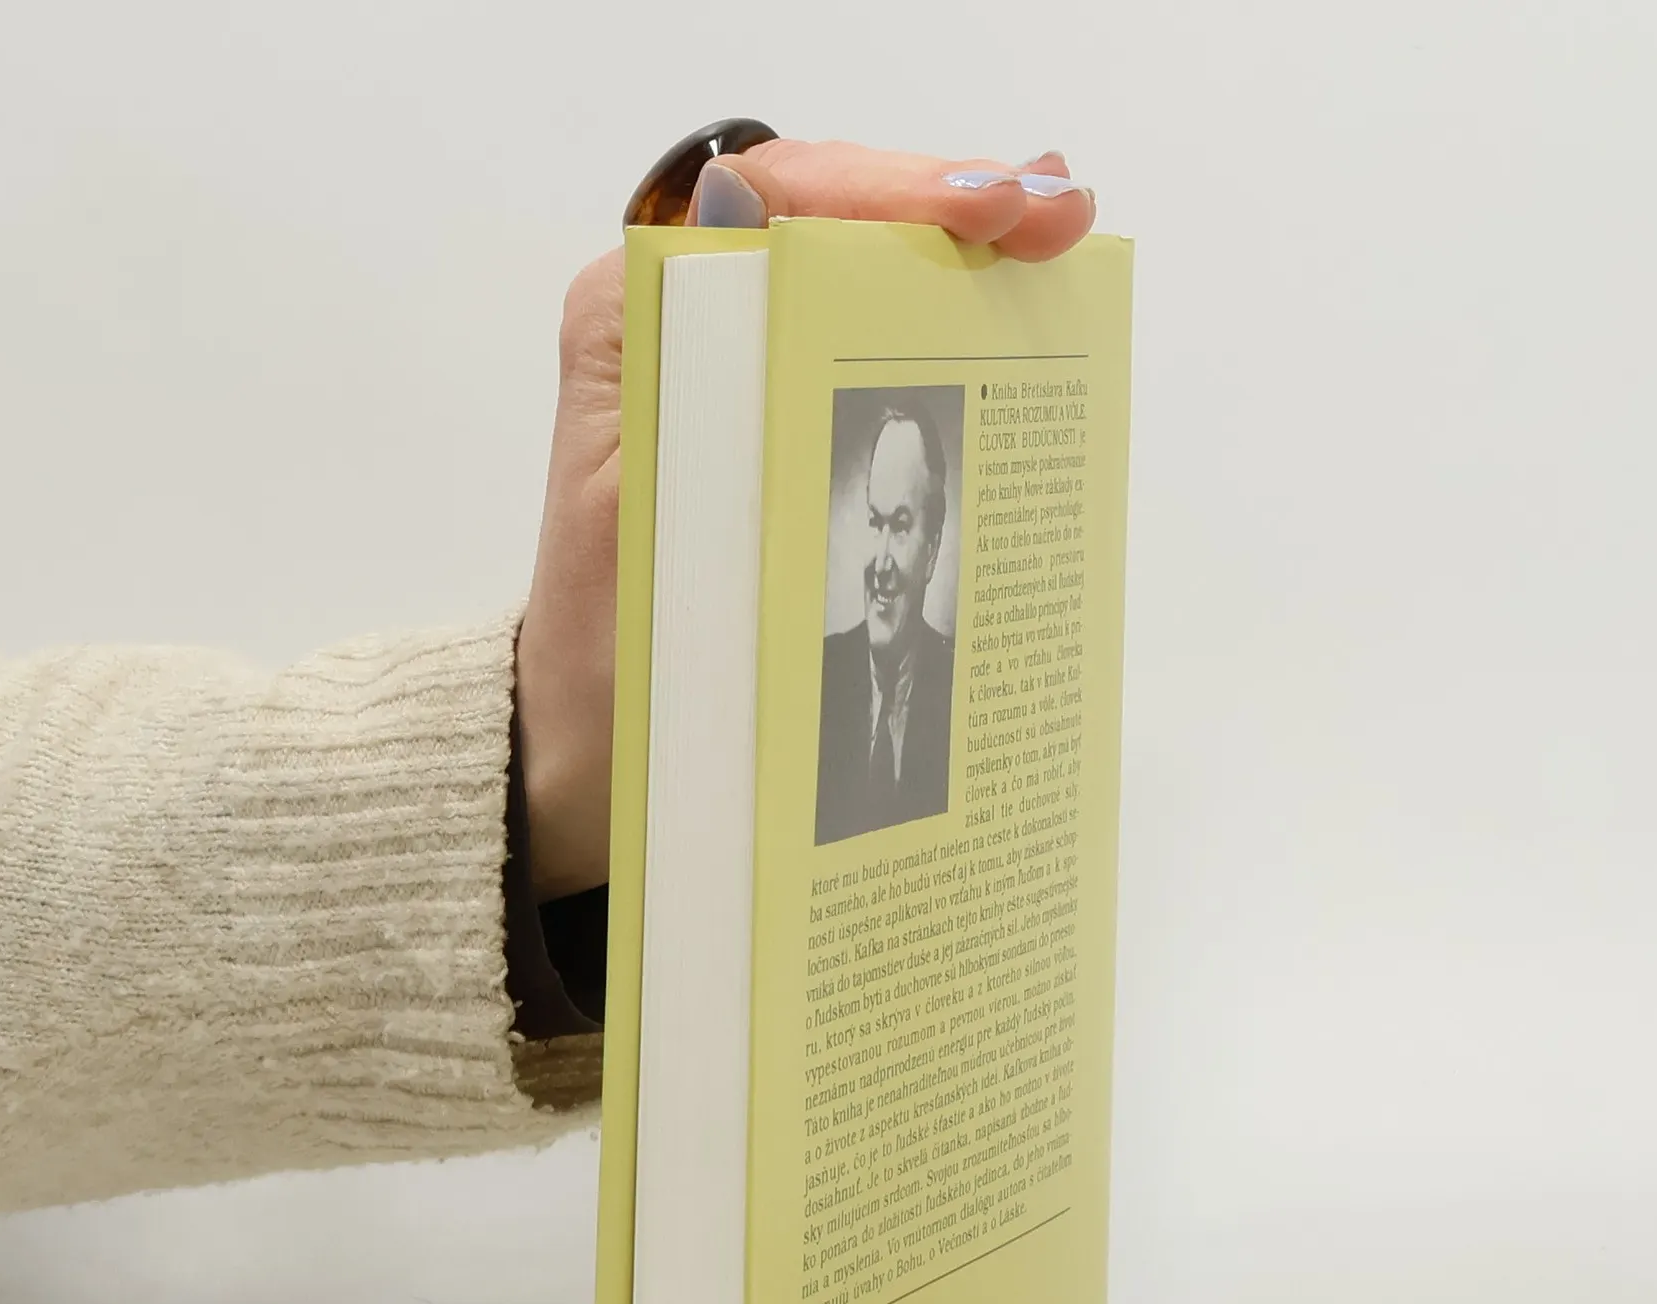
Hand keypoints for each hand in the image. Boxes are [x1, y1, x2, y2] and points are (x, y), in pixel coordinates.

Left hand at [514, 140, 1095, 901]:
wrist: (596, 763)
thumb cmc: (604, 660)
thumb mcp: (629, 512)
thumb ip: (678, 369)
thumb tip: (746, 208)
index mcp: (641, 326)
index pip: (776, 197)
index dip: (888, 186)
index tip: (987, 209)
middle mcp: (698, 337)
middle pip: (844, 230)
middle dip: (956, 213)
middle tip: (1058, 221)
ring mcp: (754, 391)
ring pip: (876, 296)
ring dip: (972, 279)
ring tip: (1060, 259)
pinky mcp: (792, 453)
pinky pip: (883, 381)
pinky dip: (959, 363)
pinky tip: (1026, 352)